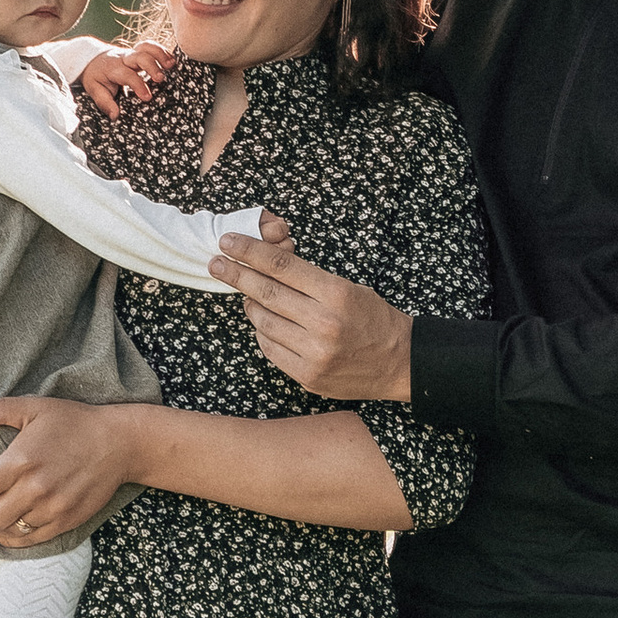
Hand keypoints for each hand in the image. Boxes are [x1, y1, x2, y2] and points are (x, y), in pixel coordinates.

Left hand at [0, 398, 141, 544]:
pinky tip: (6, 534)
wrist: (119, 443)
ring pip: (10, 530)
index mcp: (20, 460)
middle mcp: (34, 488)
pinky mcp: (67, 519)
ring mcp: (52, 507)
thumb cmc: (73, 421)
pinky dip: (15, 540)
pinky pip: (33, 538)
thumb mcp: (33, 407)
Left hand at [74, 39, 176, 119]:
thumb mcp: (94, 91)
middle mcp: (123, 58)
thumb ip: (104, 103)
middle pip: (139, 56)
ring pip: (146, 47)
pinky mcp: (138, 51)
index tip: (147, 97)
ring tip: (171, 65)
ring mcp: (131, 53)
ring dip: (160, 54)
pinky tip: (172, 60)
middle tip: (160, 79)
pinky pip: (151, 46)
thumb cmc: (96, 77)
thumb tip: (115, 116)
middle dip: (151, 66)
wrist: (92, 60)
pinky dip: (162, 51)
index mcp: (113, 69)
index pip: (127, 75)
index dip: (138, 85)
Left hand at [213, 228, 413, 403]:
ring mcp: (314, 353)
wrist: (401, 363)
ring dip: (250, 306)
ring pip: (263, 323)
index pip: (282, 266)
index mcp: (337, 294)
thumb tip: (266, 268)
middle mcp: (324, 324)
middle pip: (266, 293)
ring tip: (249, 296)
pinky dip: (263, 333)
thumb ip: (310, 281)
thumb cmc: (374, 320)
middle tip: (216, 263)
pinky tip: (265, 324)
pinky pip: (270, 349)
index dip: (250, 252)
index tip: (228, 242)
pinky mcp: (308, 376)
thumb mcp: (350, 288)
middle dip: (236, 274)